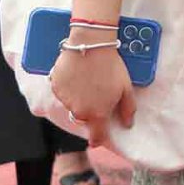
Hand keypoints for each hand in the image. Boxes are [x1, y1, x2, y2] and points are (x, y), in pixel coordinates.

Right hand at [48, 35, 135, 149]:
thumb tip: (128, 124)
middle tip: (98, 96)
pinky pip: (62, 94)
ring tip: (88, 82)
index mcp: (97, 114)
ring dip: (79, 100)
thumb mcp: (126, 88)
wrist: (91, 45)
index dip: (100, 139)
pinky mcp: (55, 87)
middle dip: (91, 114)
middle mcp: (78, 111)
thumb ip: (127, 109)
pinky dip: (69, 89)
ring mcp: (65, 100)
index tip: (102, 136)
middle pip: (84, 121)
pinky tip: (77, 76)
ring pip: (72, 107)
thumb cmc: (111, 66)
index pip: (97, 137)